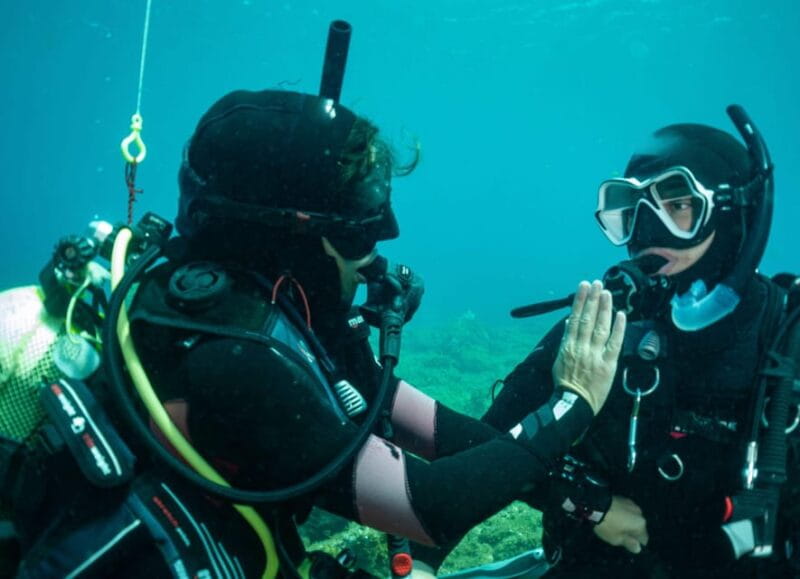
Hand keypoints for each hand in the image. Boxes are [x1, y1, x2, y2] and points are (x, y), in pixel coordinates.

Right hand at [552, 280, 625, 413]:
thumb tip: (570, 323)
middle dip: (592, 299)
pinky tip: (621, 315)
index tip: (583, 287)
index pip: (575, 318)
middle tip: (596, 283)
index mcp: (568, 346)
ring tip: (606, 292)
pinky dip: (618, 329)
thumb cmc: (565, 382)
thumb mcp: (559, 359)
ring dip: (604, 308)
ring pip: (600, 327)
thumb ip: (566, 340)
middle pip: (587, 319)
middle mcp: (581, 347)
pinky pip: (614, 343)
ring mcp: (595, 355)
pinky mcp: (608, 364)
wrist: (574, 402)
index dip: (579, 301)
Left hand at [593, 495, 648, 553]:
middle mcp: (639, 513)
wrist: (595, 503)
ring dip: (627, 522)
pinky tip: (614, 516)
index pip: (644, 538)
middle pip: (639, 527)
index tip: (628, 545)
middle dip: (632, 532)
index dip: (636, 544)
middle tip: (620, 535)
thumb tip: (638, 548)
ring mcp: (632, 503)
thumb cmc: (607, 524)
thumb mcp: (616, 539)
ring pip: (633, 517)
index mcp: (641, 524)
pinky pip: (626, 510)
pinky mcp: (623, 498)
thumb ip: (629, 544)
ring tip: (616, 524)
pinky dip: (622, 514)